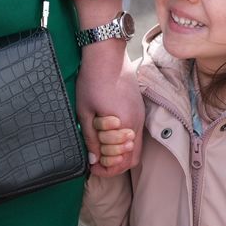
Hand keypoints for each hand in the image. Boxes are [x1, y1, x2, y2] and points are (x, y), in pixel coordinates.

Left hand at [75, 40, 143, 176]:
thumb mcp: (85, 112)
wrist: (107, 55)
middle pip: (133, 157)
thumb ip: (91, 138)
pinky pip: (135, 132)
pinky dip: (124, 140)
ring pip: (136, 146)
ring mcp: (140, 115)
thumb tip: (94, 159)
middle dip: (115, 164)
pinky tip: (109, 134)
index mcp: (124, 125)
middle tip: (97, 161)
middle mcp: (137, 123)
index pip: (123, 161)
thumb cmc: (93, 81)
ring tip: (101, 148)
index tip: (93, 167)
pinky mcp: (138, 108)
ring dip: (120, 152)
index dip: (108, 170)